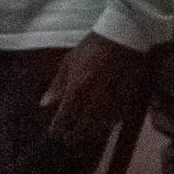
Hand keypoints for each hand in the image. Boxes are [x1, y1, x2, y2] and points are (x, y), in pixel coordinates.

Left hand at [41, 31, 154, 145]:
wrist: (124, 34)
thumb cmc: (92, 47)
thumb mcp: (69, 62)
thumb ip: (56, 85)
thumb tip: (44, 105)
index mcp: (77, 87)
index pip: (64, 117)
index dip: (58, 128)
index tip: (55, 133)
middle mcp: (94, 96)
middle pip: (82, 126)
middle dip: (73, 135)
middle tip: (67, 139)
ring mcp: (113, 99)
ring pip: (100, 126)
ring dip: (89, 133)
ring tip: (82, 136)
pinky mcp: (129, 97)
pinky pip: (116, 119)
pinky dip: (107, 125)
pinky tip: (101, 127)